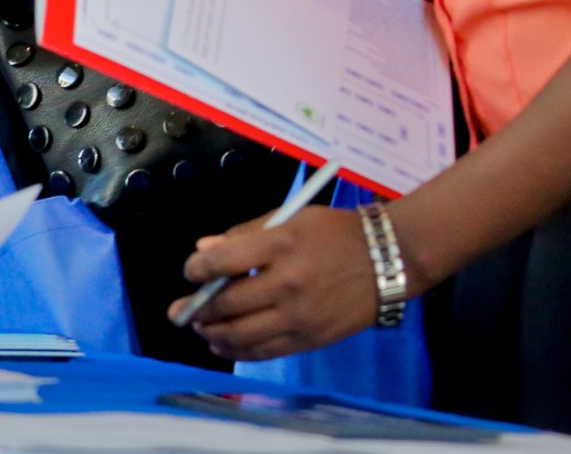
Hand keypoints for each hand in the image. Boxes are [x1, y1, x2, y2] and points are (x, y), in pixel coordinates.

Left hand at [172, 207, 382, 361]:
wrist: (389, 258)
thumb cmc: (334, 232)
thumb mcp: (290, 218)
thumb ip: (244, 234)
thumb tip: (203, 250)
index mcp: (280, 244)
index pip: (223, 261)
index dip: (197, 269)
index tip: (190, 272)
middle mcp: (288, 282)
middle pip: (227, 304)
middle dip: (196, 310)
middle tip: (181, 311)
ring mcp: (300, 315)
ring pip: (242, 335)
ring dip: (213, 335)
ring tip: (201, 329)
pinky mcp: (311, 338)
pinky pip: (266, 351)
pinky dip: (239, 352)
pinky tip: (225, 346)